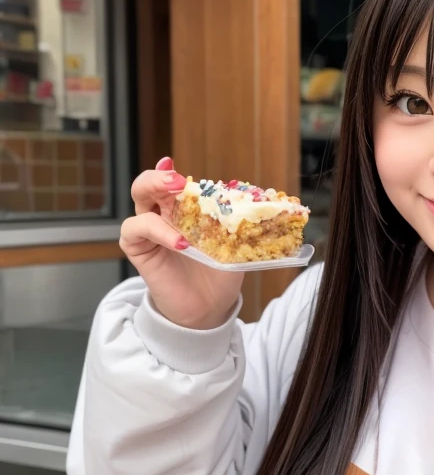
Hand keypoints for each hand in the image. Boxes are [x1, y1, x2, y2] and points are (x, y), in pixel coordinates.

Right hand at [120, 157, 243, 328]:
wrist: (209, 307)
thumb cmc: (219, 275)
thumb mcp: (233, 245)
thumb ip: (235, 225)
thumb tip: (257, 209)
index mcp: (184, 209)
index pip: (172, 182)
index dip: (170, 172)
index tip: (176, 167)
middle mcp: (163, 214)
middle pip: (149, 184)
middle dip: (158, 176)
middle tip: (176, 180)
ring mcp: (149, 230)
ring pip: (138, 198)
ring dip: (155, 193)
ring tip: (178, 198)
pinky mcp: (138, 248)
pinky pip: (137, 229)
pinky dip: (158, 231)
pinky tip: (180, 243)